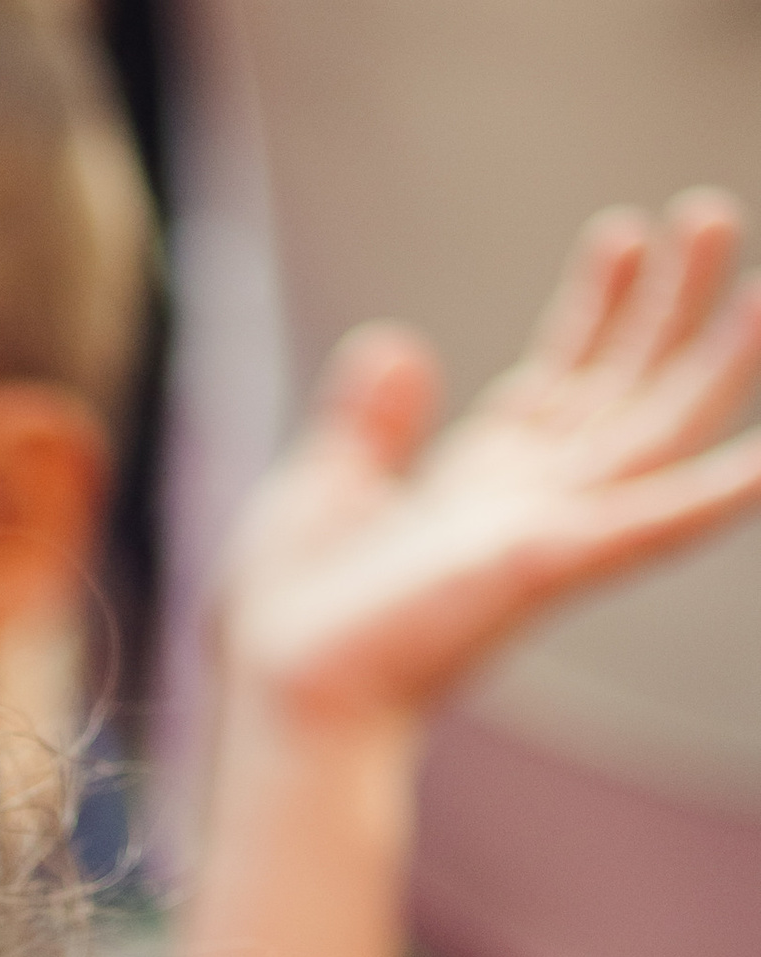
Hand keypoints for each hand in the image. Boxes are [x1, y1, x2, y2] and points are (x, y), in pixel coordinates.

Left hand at [218, 188, 760, 728]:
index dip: (598, 306)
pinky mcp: (548, 561)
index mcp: (481, 485)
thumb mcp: (321, 491)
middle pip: (628, 388)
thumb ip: (365, 423)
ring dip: (718, 359)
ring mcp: (550, 531)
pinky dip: (719, 493)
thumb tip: (398, 347)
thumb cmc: (293, 623)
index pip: (565, 379)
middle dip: (671, 303)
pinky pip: (655, 522)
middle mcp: (530, 503)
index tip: (621, 234)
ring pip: (661, 430)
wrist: (286, 698)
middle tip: (709, 211)